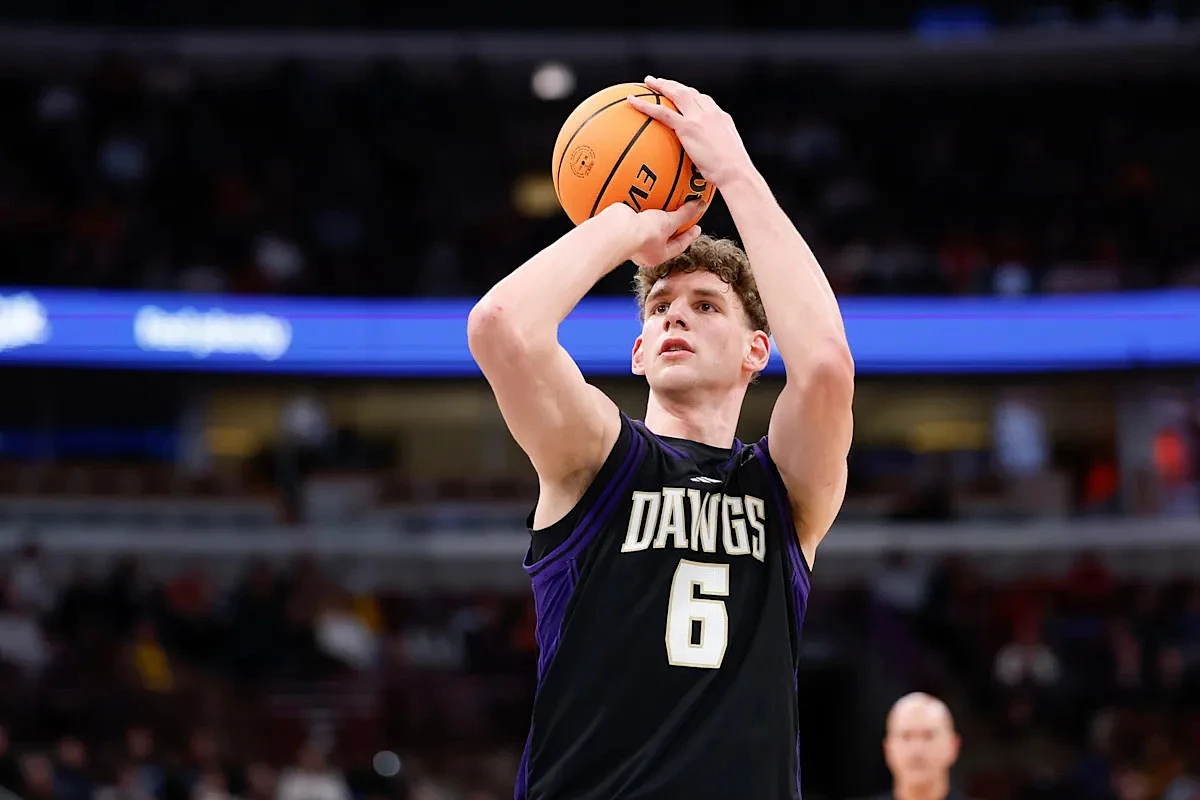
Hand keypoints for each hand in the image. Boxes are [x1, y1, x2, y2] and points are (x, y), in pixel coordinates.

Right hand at [602, 199, 706, 267]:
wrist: (616, 230)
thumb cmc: (641, 235)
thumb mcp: (668, 223)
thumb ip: (684, 214)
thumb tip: (699, 206)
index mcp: (656, 255)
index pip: (679, 246)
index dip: (689, 235)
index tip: (695, 227)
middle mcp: (642, 250)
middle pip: (661, 235)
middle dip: (669, 224)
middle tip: (678, 212)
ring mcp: (630, 238)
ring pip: (644, 224)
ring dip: (651, 213)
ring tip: (657, 199)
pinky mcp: (620, 226)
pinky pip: (631, 214)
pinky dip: (635, 204)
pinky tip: (638, 192)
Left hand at [627, 76, 753, 189]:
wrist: (735, 172)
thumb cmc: (734, 174)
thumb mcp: (726, 160)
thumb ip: (714, 156)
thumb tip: (708, 168)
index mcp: (721, 118)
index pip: (704, 101)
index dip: (692, 96)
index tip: (683, 94)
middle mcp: (710, 112)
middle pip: (690, 92)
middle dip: (674, 85)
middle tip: (660, 83)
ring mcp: (699, 117)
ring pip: (676, 94)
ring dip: (661, 86)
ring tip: (648, 83)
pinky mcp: (688, 127)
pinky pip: (662, 112)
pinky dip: (645, 105)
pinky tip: (632, 102)